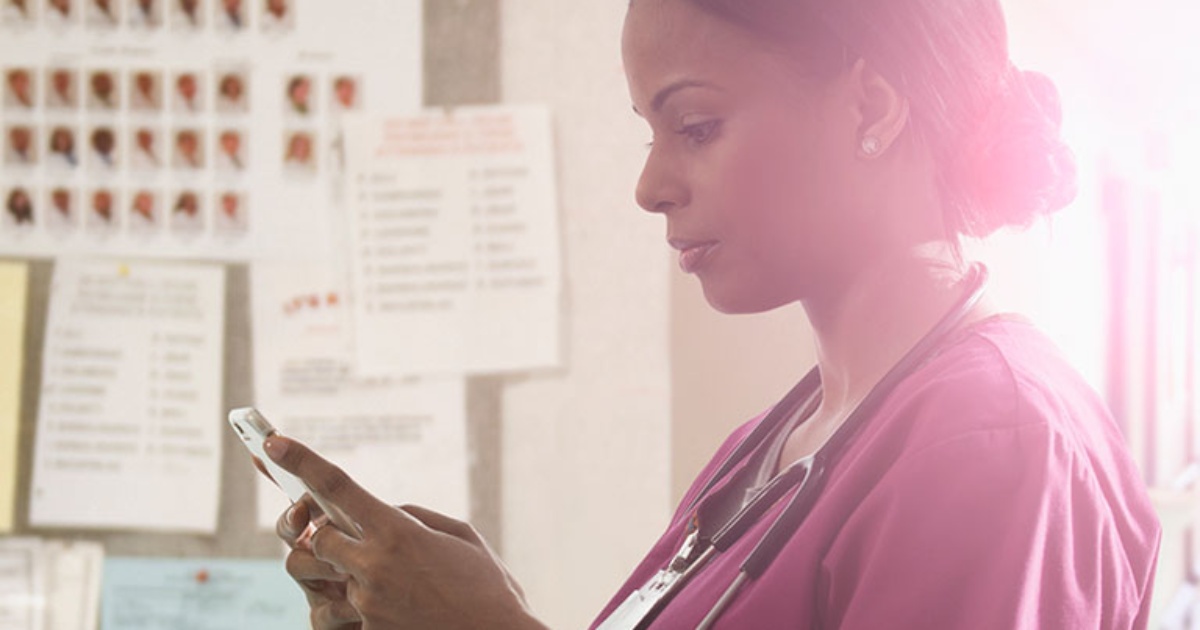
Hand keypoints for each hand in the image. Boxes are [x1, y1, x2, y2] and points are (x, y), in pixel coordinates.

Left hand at [267, 435, 549, 629]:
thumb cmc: (486, 585)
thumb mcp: (458, 536)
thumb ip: (412, 518)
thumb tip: (383, 513)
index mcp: (397, 533)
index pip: (335, 487)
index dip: (300, 461)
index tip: (272, 443)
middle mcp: (374, 566)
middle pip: (317, 536)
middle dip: (326, 531)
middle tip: (347, 532)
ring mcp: (367, 604)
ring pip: (321, 577)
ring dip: (337, 569)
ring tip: (373, 573)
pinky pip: (339, 611)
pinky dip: (357, 602)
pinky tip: (393, 602)